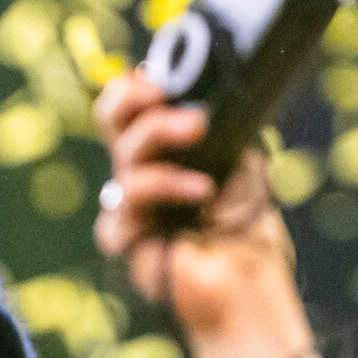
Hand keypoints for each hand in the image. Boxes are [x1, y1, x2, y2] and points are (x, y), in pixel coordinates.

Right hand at [91, 71, 311, 357]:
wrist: (245, 285)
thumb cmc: (247, 230)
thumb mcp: (243, 163)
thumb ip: (222, 130)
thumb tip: (213, 95)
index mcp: (165, 152)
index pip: (135, 109)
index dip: (136, 85)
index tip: (157, 71)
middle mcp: (142, 173)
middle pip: (110, 121)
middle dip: (130, 97)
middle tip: (157, 87)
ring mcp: (131, 205)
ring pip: (124, 157)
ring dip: (161, 135)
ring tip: (199, 130)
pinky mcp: (125, 238)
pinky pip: (125, 203)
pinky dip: (166, 187)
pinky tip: (202, 193)